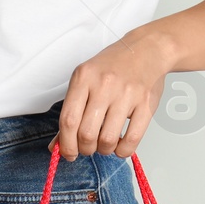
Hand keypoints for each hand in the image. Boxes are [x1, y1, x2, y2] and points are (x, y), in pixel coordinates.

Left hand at [49, 31, 171, 160]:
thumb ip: (72, 112)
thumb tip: (57, 146)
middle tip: (88, 148)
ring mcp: (126, 94)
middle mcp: (104, 85)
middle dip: (85, 149)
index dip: (66, 144)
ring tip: (105, 144)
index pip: (68, 120)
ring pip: (107, 139)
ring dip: (104, 150)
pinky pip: (132, 139)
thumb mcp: (86, 81)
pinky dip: (123, 150)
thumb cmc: (114, 66)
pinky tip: (120, 145)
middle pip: (86, 133)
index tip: (68, 154)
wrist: (147, 49)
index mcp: (84, 77)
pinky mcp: (146, 104)